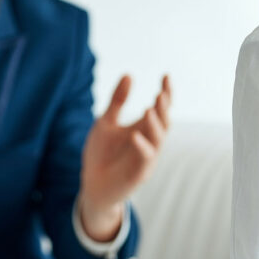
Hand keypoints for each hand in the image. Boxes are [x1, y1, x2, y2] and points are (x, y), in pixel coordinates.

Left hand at [79, 75, 171, 240]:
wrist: (92, 184)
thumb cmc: (101, 153)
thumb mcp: (106, 122)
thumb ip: (117, 101)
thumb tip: (129, 75)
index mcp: (143, 128)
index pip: (161, 108)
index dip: (166, 93)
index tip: (166, 76)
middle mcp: (150, 141)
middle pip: (164, 122)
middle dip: (164, 108)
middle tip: (160, 94)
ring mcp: (147, 158)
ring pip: (158, 139)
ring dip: (155, 125)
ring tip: (149, 108)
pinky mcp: (139, 173)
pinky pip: (145, 159)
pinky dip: (142, 147)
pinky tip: (134, 135)